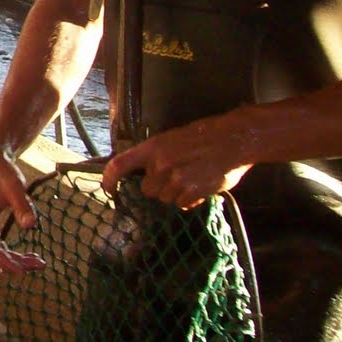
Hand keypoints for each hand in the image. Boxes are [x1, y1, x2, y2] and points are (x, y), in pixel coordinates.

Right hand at [0, 146, 44, 276]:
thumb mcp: (15, 188)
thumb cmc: (2, 173)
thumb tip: (31, 226)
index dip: (5, 262)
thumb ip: (23, 207)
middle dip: (11, 264)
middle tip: (35, 267)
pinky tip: (27, 255)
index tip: (22, 271)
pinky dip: (10, 253)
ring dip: (11, 260)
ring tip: (36, 263)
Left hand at [101, 118, 251, 209]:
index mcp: (152, 148)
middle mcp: (160, 165)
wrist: (232, 140)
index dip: (109, 179)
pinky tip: (198, 187)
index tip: (108, 190)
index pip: (119, 165)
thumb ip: (156, 157)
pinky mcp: (192, 191)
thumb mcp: (172, 140)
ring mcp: (176, 179)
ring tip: (189, 179)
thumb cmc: (203, 137)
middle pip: (146, 190)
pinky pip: (182, 204)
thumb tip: (144, 173)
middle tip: (173, 177)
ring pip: (165, 199)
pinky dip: (189, 200)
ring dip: (174, 194)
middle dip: (157, 187)